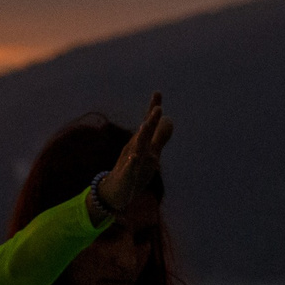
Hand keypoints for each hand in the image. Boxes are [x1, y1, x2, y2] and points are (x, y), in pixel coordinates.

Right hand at [97, 93, 173, 214]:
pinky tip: (134, 156)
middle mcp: (136, 149)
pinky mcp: (126, 176)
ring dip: (141, 137)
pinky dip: (131, 162)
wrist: (114, 191)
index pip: (149, 124)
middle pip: (145, 133)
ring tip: (146, 125)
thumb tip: (169, 120)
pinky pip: (129, 168)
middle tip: (158, 108)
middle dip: (151, 121)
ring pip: (137, 148)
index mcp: (141, 143)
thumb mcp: (149, 151)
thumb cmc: (133, 170)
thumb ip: (160, 136)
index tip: (157, 93)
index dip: (153, 110)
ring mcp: (130, 162)